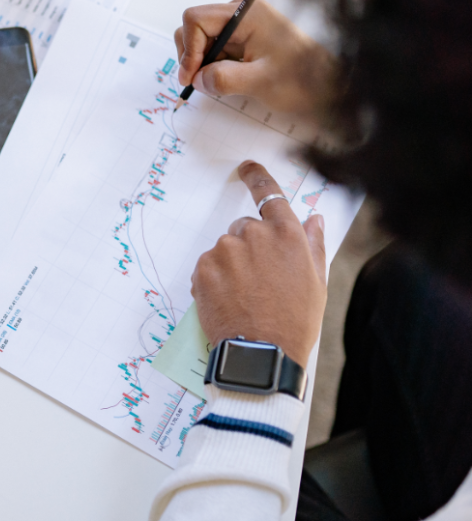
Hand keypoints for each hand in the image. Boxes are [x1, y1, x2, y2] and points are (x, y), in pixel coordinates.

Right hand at [174, 0, 334, 118]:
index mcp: (247, 14)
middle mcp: (240, 12)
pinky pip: (213, 47)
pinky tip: (230, 77)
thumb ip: (225, 80)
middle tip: (199, 82)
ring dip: (203, 63)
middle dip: (192, 56)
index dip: (188, 49)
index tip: (191, 77)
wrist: (323, 82)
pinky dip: (212, 64)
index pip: (196, 20)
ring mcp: (239, 23)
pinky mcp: (240, 36)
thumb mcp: (261, 82)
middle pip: (194, 27)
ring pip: (201, 39)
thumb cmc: (301, 78)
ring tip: (222, 81)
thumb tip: (197, 79)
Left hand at [190, 161, 326, 366]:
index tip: (247, 167)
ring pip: (225, 248)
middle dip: (249, 246)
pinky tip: (229, 300)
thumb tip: (313, 218)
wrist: (261, 353)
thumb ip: (313, 244)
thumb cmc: (295, 321)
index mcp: (287, 235)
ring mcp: (225, 250)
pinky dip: (214, 278)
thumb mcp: (316, 282)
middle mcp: (253, 235)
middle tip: (259, 279)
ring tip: (245, 295)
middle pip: (245, 227)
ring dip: (231, 264)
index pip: (270, 195)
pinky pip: (208, 265)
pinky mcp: (203, 267)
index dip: (257, 178)